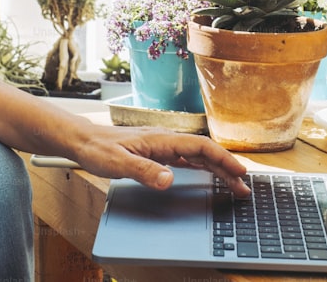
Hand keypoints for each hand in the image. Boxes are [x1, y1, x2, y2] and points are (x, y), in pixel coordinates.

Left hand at [73, 123, 250, 197]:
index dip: (222, 159)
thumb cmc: (99, 150)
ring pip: (198, 156)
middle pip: (204, 152)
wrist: (83, 141)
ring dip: (217, 169)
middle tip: (243, 187)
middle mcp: (167, 140)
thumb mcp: (119, 163)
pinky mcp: (158, 152)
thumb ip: (145, 171)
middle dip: (226, 167)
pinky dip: (202, 167)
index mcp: (162, 139)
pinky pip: (187, 159)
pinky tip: (208, 174)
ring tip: (233, 183)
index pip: (200, 148)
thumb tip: (169, 180)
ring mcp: (163, 145)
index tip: (239, 171)